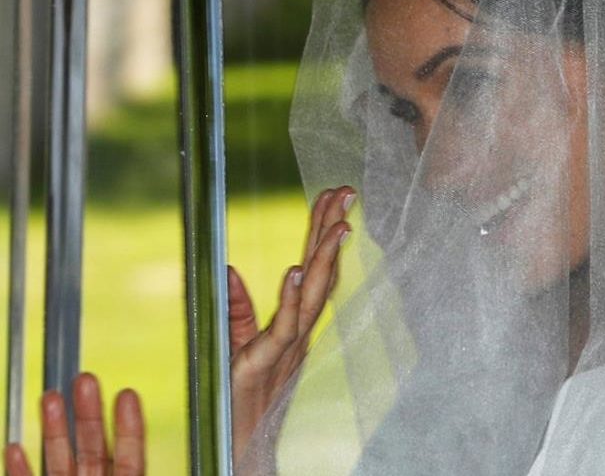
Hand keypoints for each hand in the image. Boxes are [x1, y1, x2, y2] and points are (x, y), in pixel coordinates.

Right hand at [3, 374, 144, 475]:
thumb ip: (127, 472)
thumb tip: (131, 462)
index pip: (130, 456)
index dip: (129, 426)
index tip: (127, 394)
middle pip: (93, 448)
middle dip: (89, 413)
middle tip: (86, 379)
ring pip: (60, 461)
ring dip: (54, 430)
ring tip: (51, 396)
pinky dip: (20, 469)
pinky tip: (15, 446)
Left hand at [229, 186, 353, 461]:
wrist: (241, 441)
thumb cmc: (240, 393)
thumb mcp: (236, 342)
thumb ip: (237, 307)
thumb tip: (230, 268)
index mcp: (295, 322)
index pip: (315, 267)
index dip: (323, 231)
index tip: (335, 194)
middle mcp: (299, 330)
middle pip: (322, 272)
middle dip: (332, 231)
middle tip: (346, 191)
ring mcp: (287, 345)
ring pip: (314, 296)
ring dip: (326, 258)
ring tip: (337, 224)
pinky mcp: (266, 360)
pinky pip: (284, 327)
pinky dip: (292, 298)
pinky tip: (297, 270)